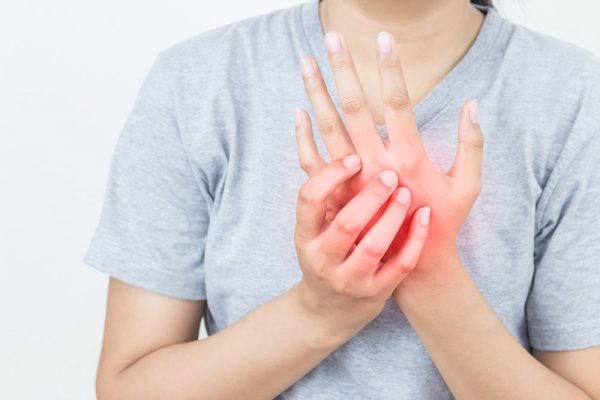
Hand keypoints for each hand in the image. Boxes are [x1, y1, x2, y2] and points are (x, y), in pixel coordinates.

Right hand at [292, 149, 429, 344]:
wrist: (327, 312)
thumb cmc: (323, 257)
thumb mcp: (311, 230)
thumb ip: (321, 191)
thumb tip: (315, 125)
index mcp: (305, 237)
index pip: (310, 200)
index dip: (332, 176)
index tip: (355, 157)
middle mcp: (323, 260)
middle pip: (347, 224)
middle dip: (371, 196)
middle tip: (391, 176)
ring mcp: (349, 280)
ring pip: (374, 246)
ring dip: (393, 216)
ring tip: (406, 194)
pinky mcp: (375, 293)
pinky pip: (400, 266)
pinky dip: (415, 240)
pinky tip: (424, 217)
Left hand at [298, 31, 483, 269]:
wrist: (414, 270)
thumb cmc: (443, 226)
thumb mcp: (468, 188)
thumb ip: (472, 146)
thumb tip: (474, 105)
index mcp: (410, 157)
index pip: (398, 102)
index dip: (391, 69)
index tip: (382, 39)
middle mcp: (376, 165)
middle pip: (355, 108)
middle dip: (343, 70)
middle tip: (331, 38)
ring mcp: (352, 181)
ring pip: (328, 129)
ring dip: (316, 94)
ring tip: (304, 63)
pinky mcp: (336, 197)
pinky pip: (312, 164)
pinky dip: (303, 137)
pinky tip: (297, 111)